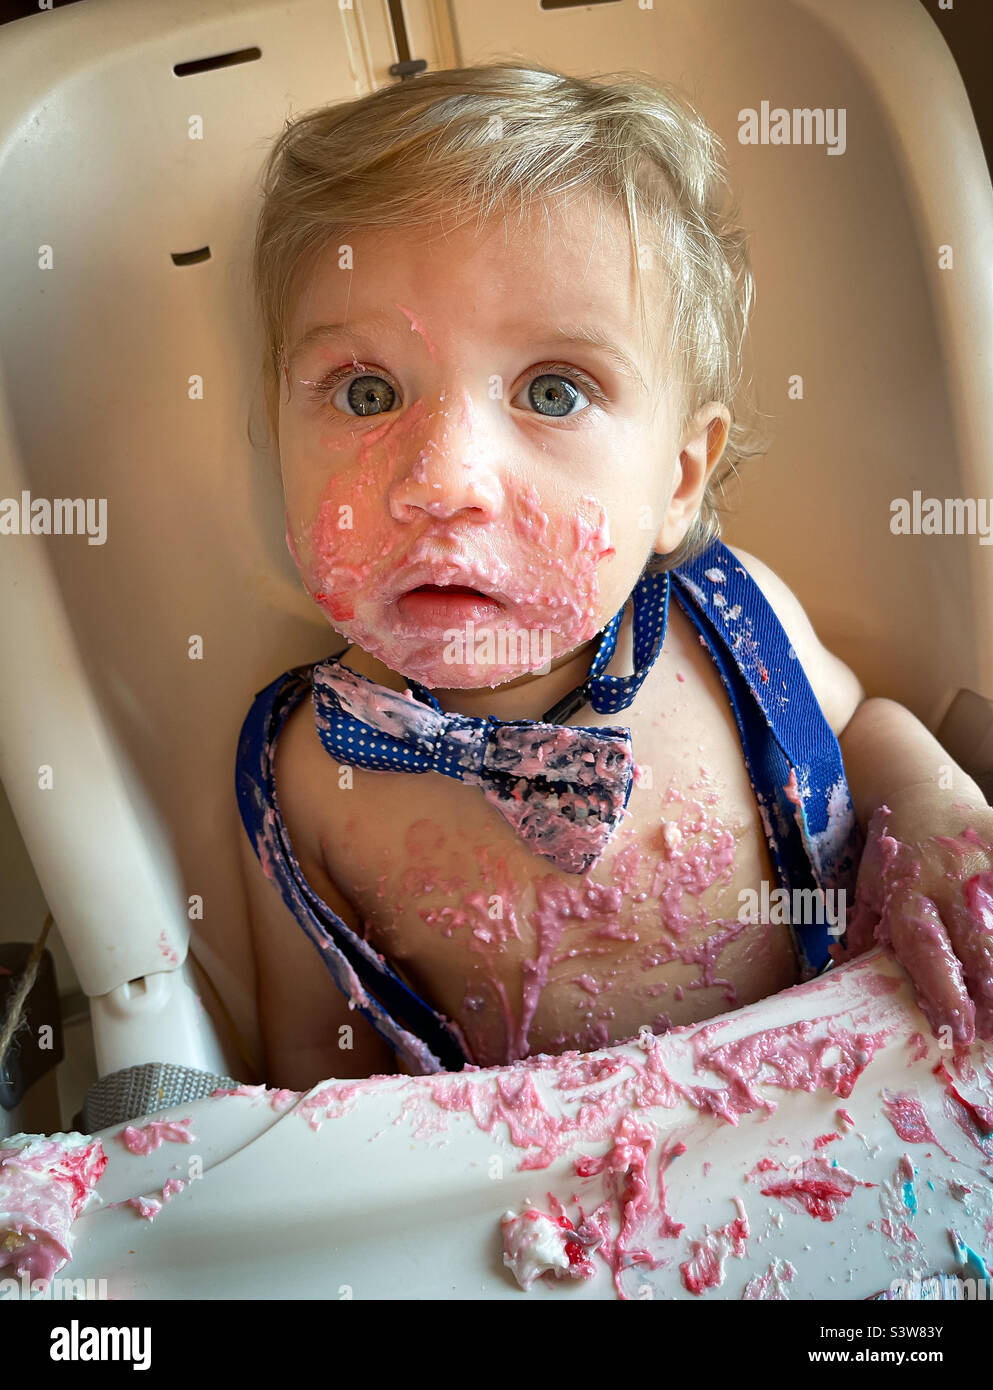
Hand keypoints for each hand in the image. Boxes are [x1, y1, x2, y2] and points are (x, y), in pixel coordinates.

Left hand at [830, 797, 992, 1043]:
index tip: (958, 1030)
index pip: (928, 950)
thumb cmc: (891, 855)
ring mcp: (987, 865)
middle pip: (981, 945)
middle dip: (991, 996)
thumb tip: (850, 983)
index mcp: (907, 891)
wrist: (921, 794)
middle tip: (992, 1033)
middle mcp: (951, 878)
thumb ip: (867, 938)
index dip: (945, 993)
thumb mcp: (870, 892)